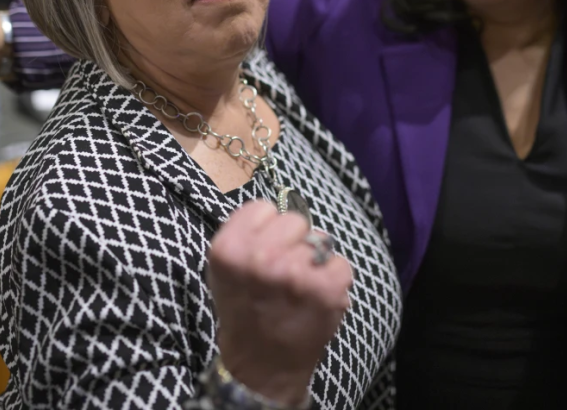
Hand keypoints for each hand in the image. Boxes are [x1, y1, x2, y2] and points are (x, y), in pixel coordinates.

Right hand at [209, 201, 352, 405]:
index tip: (262, 250)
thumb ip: (245, 233)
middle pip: (295, 220)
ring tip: (298, 287)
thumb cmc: (244, 309)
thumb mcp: (225, 267)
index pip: (264, 207)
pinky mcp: (326, 289)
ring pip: (320, 240)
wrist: (261, 363)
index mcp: (230, 249)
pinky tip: (316, 299)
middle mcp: (260, 258)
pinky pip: (341, 264)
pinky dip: (334, 280)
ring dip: (315, 261)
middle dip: (292, 242)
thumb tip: (278, 204)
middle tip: (282, 273)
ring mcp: (295, 274)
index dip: (267, 228)